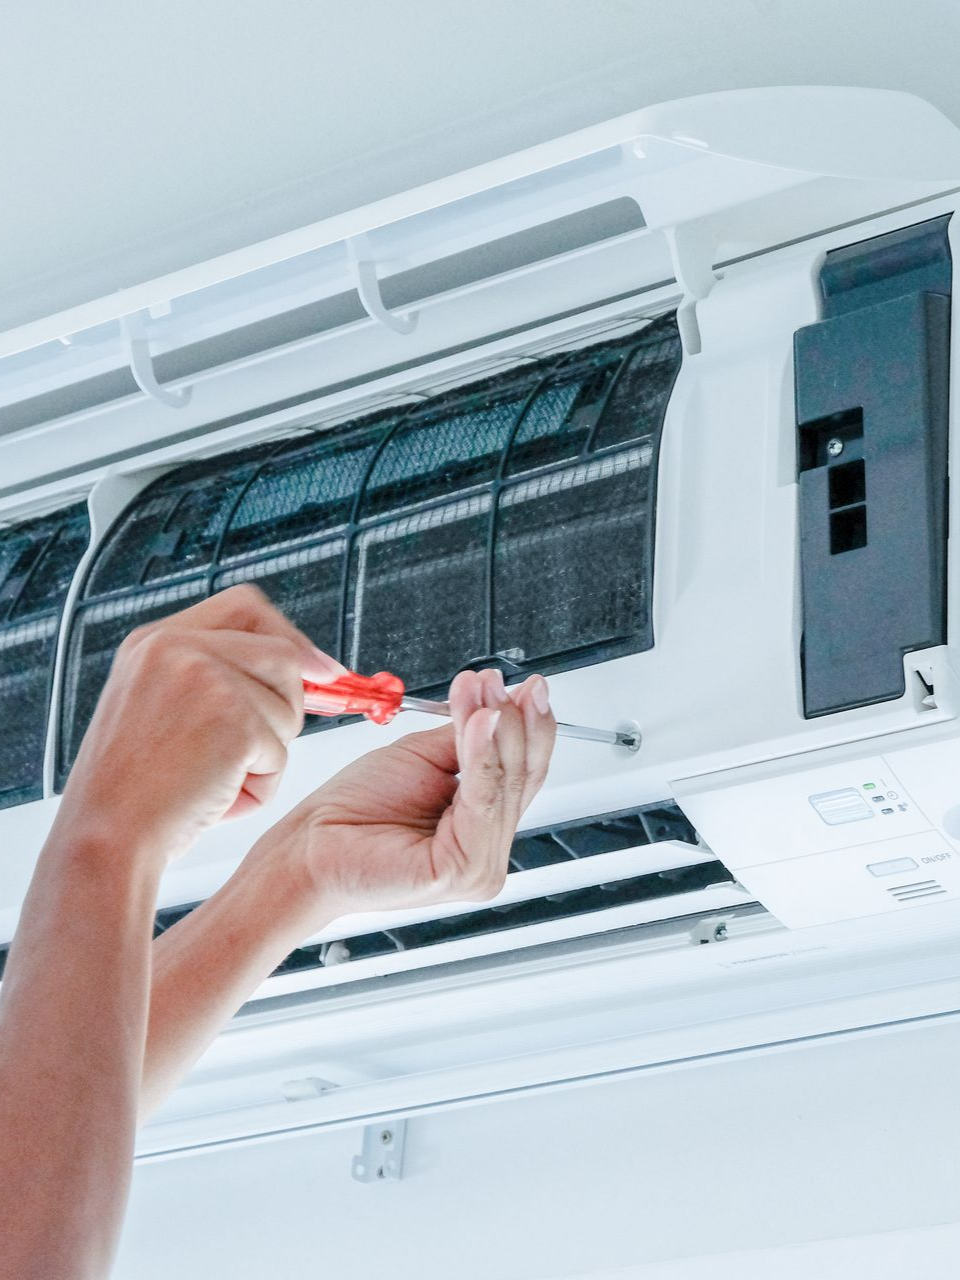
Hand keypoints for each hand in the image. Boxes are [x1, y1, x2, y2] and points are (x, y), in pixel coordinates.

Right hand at [58, 585, 344, 864]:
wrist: (103, 838)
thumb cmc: (133, 791)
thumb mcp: (158, 708)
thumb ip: (218, 676)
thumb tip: (314, 665)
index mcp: (154, 641)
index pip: (245, 607)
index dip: (289, 636)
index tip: (318, 667)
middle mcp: (176, 648)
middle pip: (282, 655)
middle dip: (287, 705)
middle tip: (254, 749)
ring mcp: (205, 679)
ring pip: (288, 705)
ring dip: (268, 753)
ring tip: (216, 779)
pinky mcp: (233, 720)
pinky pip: (280, 752)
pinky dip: (259, 786)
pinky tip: (216, 798)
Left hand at [251, 669, 556, 928]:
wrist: (309, 848)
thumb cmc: (352, 812)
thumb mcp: (421, 758)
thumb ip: (465, 740)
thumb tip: (498, 705)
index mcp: (480, 826)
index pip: (522, 772)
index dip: (530, 725)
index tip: (527, 686)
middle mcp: (487, 851)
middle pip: (522, 777)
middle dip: (514, 720)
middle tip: (502, 682)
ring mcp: (480, 866)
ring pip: (506, 785)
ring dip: (498, 729)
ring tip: (485, 692)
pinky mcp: (463, 871)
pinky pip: (482, 803)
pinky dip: (482, 757)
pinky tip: (478, 723)